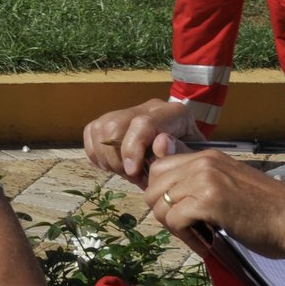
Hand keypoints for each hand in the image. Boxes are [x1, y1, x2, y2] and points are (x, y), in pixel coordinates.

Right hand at [82, 98, 205, 182]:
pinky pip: (91, 132)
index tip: (132, 172)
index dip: (132, 149)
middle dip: (117, 158)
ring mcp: (128, 112)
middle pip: (114, 125)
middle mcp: (148, 108)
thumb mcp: (193, 158)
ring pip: (100, 128)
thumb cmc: (188, 157)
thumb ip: (180, 152)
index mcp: (173, 114)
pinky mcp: (111, 119)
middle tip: (133, 177)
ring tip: (124, 172)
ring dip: (106, 158)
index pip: (142, 123)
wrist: (184, 151)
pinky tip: (112, 165)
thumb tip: (160, 145)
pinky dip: (96, 153)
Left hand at [145, 148, 284, 260]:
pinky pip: (173, 220)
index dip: (160, 193)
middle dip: (162, 211)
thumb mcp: (225, 183)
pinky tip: (203, 242)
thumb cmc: (264, 208)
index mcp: (206, 156)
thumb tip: (165, 179)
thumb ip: (196, 179)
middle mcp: (203, 163)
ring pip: (159, 204)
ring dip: (173, 226)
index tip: (177, 210)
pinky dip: (185, 236)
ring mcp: (205, 180)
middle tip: (186, 226)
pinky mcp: (208, 202)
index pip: (158, 168)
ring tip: (196, 235)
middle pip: (152, 187)